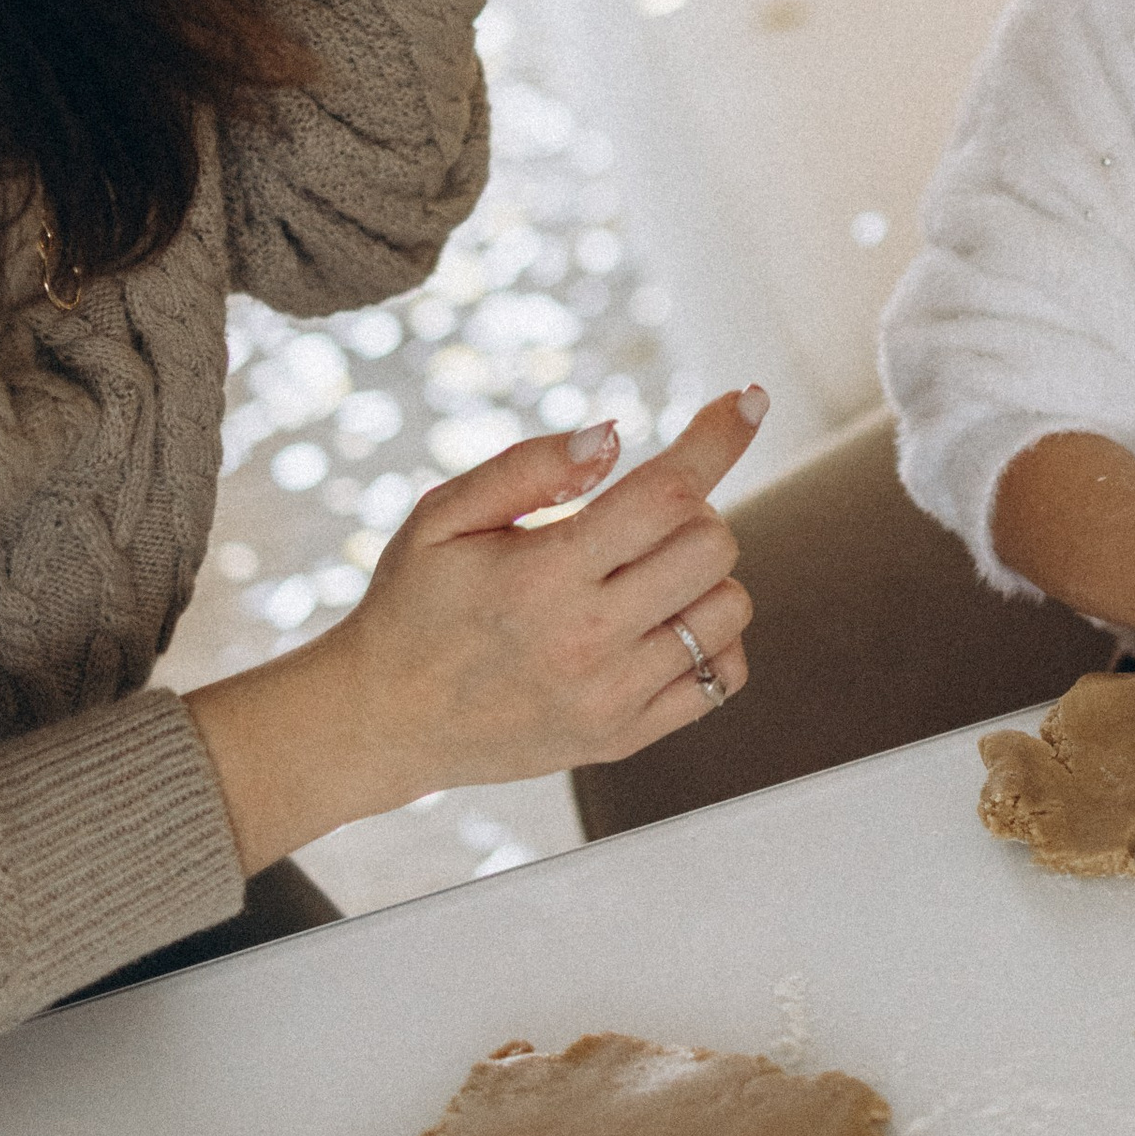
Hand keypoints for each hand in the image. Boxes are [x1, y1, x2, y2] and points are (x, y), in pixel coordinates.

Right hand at [188, 387, 767, 870]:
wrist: (383, 721)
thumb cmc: (414, 603)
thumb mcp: (441, 516)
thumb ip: (528, 467)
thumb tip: (613, 435)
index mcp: (543, 574)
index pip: (666, 495)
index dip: (718, 438)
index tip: (751, 399)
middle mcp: (587, 640)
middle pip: (713, 545)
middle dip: (693, 509)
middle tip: (639, 517)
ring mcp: (611, 697)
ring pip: (729, 609)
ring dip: (703, 575)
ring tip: (641, 574)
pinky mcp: (624, 737)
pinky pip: (722, 677)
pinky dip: (711, 639)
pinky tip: (659, 623)